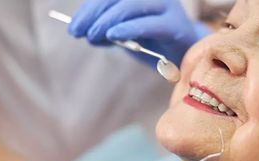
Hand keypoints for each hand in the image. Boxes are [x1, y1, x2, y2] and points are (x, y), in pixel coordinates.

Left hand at [68, 0, 208, 66]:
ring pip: (130, 5)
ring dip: (106, 21)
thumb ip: (108, 29)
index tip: (73, 26)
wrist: (186, 57)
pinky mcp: (175, 24)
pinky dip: (128, 28)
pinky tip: (112, 35)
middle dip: (92, 14)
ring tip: (92, 36)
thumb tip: (84, 29)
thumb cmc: (154, 43)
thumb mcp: (126, 34)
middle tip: (77, 32)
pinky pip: (148, 24)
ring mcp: (166, 6)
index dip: (89, 8)